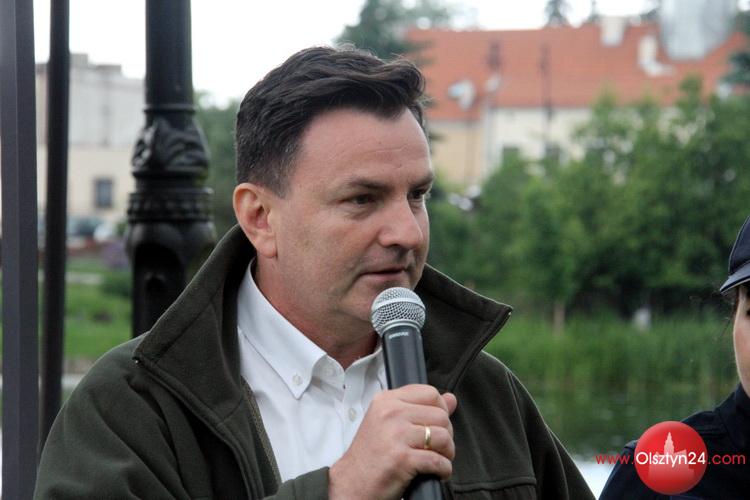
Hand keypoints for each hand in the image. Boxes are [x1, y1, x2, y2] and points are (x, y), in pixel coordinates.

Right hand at [328, 385, 457, 499]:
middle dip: (446, 434)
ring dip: (447, 453)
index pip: (429, 392)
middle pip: (440, 415)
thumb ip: (420, 408)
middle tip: (437, 447)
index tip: (436, 424)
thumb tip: (451, 399)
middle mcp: (390, 413)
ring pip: (443, 436)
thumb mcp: (389, 423)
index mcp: (386, 401)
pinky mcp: (402, 458)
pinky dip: (443, 469)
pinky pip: (438, 460)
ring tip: (438, 459)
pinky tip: (437, 472)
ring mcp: (396, 435)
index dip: (441, 409)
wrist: (351, 483)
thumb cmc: (370, 456)